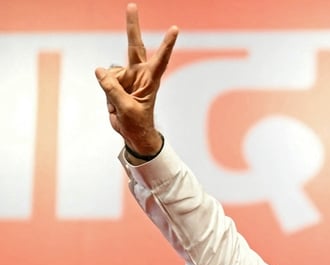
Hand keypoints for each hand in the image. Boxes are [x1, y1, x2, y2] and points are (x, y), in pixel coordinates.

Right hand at [95, 3, 178, 155]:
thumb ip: (112, 89)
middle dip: (132, 26)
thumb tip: (100, 70)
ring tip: (120, 106)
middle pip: (134, 46)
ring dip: (110, 92)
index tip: (175, 29)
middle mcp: (140, 74)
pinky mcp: (116, 82)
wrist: (133, 134)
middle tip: (132, 5)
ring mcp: (127, 77)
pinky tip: (115, 104)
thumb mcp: (126, 109)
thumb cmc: (137, 123)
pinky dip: (107, 95)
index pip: (161, 59)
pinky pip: (104, 82)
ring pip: (109, 75)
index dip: (167, 44)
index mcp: (151, 80)